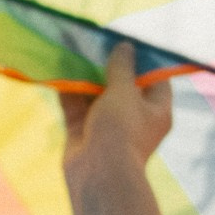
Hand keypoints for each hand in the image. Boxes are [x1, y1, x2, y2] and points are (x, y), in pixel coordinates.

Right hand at [59, 41, 173, 194]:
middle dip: (108, 63)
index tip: (128, 40)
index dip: (143, 58)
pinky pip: (76, 105)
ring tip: (75, 45)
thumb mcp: (125, 93)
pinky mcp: (84, 131)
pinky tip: (58, 65)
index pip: (155, 78)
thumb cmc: (121, 131)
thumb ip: (122, 68)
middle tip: (96, 38)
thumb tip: (125, 46)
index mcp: (156, 110)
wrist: (98, 176)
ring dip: (85, 73)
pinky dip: (69, 88)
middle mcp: (134, 117)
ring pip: (96, 93)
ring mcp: (107, 125)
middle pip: (122, 84)